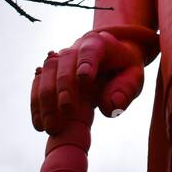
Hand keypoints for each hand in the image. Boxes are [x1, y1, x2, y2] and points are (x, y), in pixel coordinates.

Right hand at [30, 31, 146, 133]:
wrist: (111, 60)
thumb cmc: (123, 70)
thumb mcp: (134, 78)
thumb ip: (126, 90)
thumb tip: (110, 106)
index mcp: (100, 44)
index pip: (91, 49)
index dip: (87, 62)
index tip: (85, 78)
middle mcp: (76, 47)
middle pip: (64, 62)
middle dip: (64, 88)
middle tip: (68, 113)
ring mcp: (59, 58)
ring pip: (46, 73)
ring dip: (46, 100)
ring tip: (52, 127)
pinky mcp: (49, 72)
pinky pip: (37, 85)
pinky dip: (36, 105)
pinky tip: (39, 125)